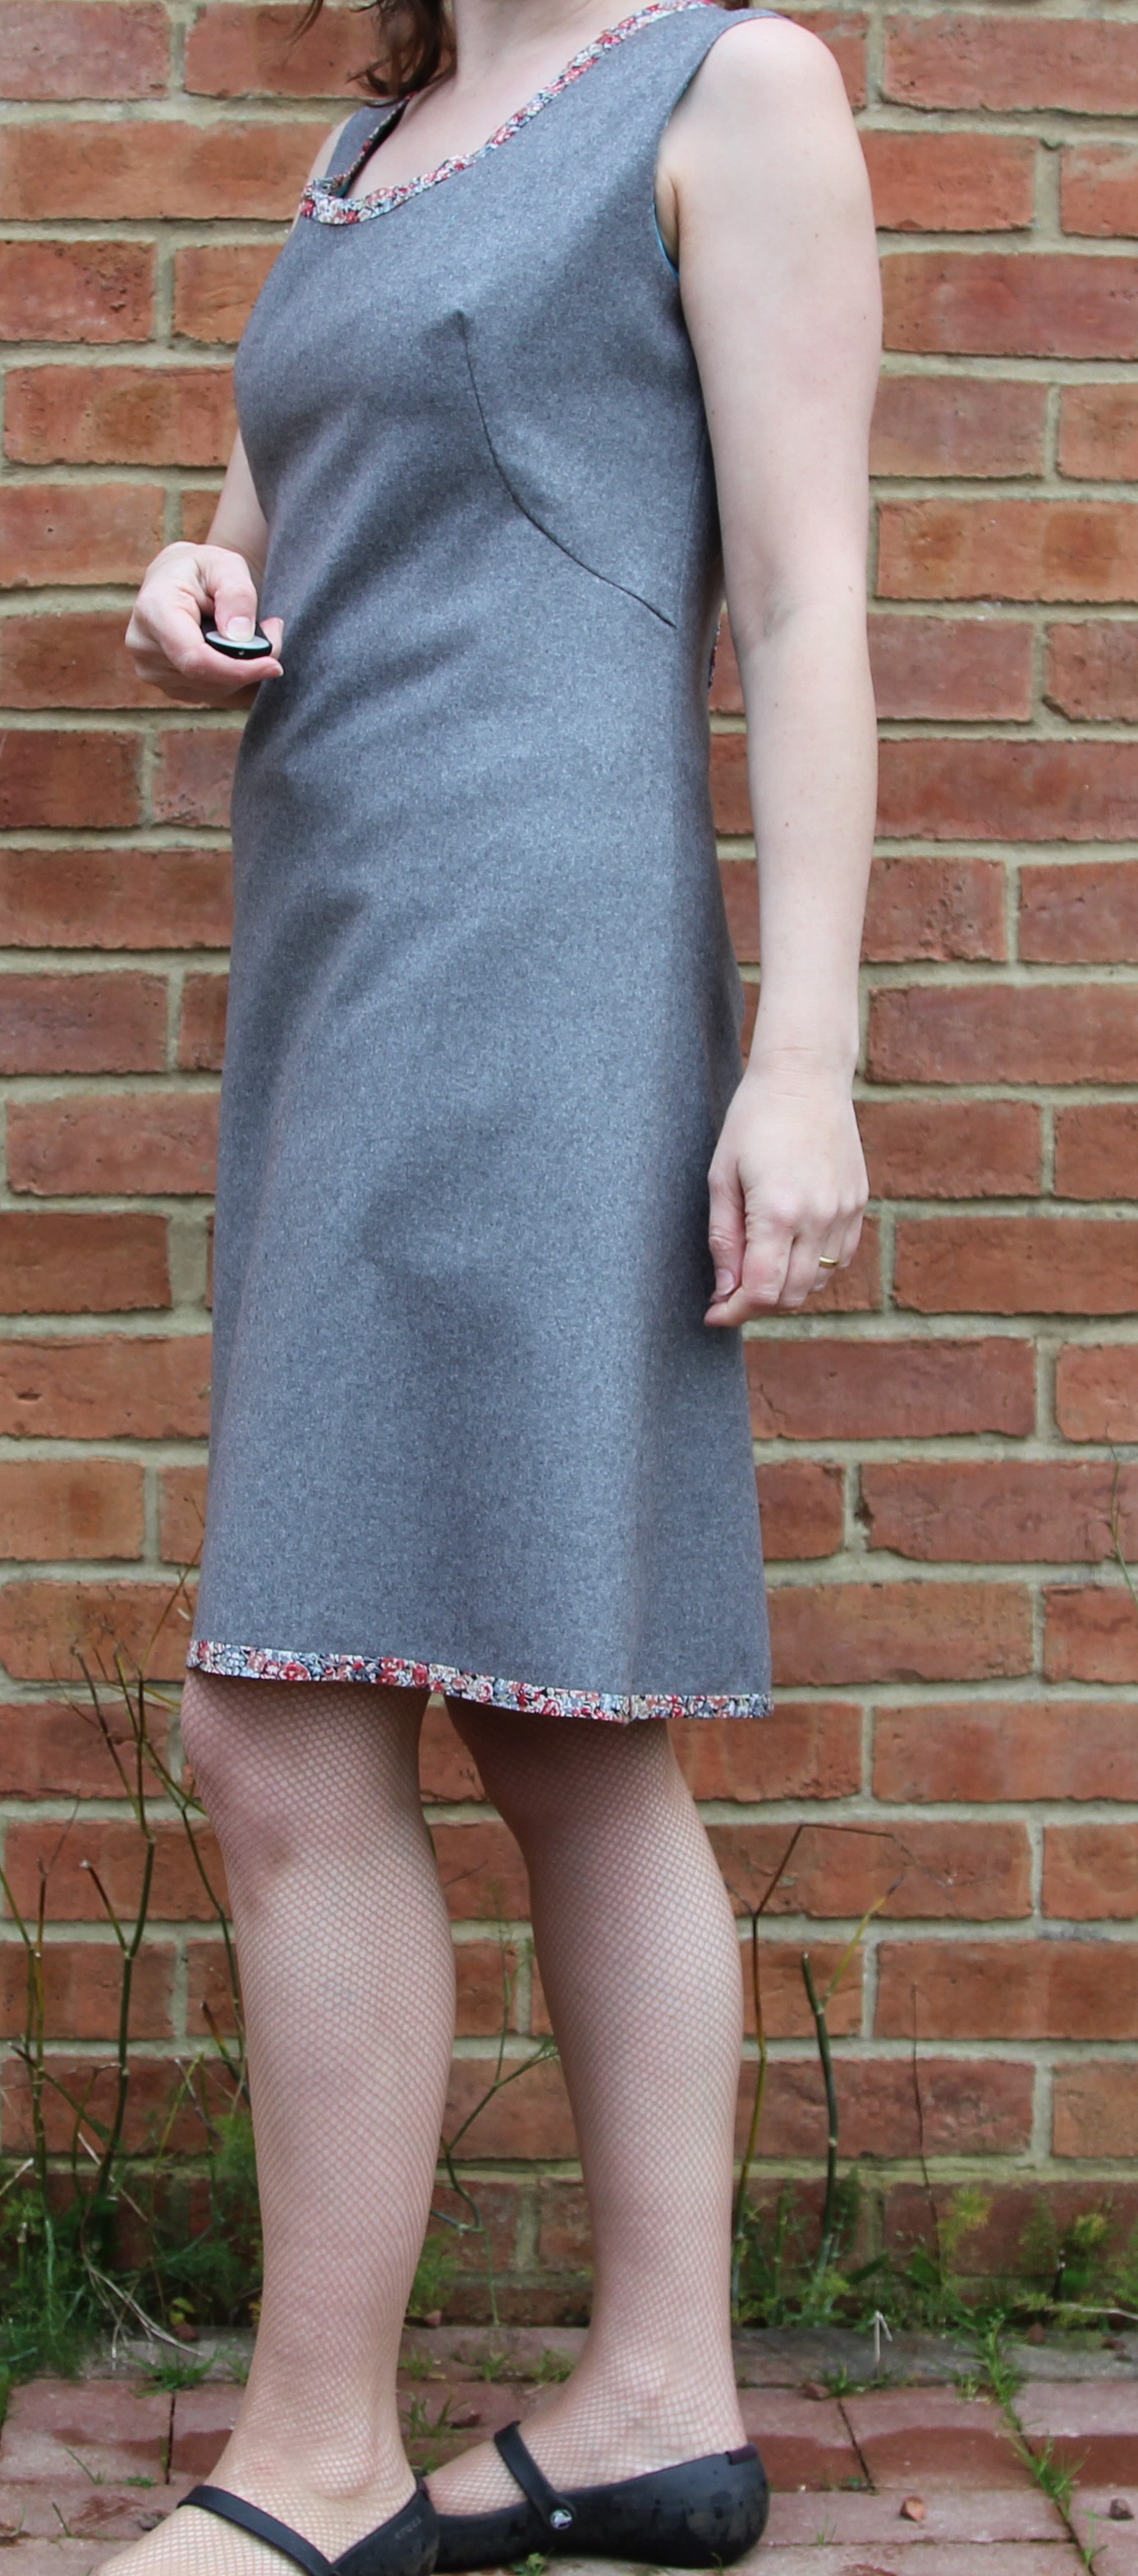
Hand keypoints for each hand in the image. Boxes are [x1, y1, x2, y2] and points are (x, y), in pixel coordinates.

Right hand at [125, 543, 282, 703]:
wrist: (175, 579)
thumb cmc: (202, 569)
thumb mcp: (225, 565)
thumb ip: (237, 595)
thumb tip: (239, 637)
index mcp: (153, 610)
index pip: (195, 658)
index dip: (237, 669)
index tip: (274, 665)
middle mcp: (144, 646)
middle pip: (210, 677)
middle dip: (249, 662)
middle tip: (270, 628)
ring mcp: (151, 670)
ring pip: (215, 688)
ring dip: (242, 668)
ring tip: (244, 631)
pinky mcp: (166, 685)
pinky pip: (212, 693)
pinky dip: (231, 676)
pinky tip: (228, 649)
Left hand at [704, 1056, 867, 1322]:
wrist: (806, 1076)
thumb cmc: (753, 1120)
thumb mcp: (722, 1177)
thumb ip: (723, 1239)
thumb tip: (724, 1290)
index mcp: (779, 1211)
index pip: (762, 1291)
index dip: (735, 1312)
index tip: (714, 1313)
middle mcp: (819, 1217)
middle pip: (791, 1296)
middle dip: (757, 1304)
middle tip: (730, 1293)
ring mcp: (844, 1212)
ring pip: (817, 1282)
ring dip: (786, 1287)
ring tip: (758, 1267)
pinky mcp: (858, 1203)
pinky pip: (838, 1258)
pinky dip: (813, 1267)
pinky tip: (789, 1249)